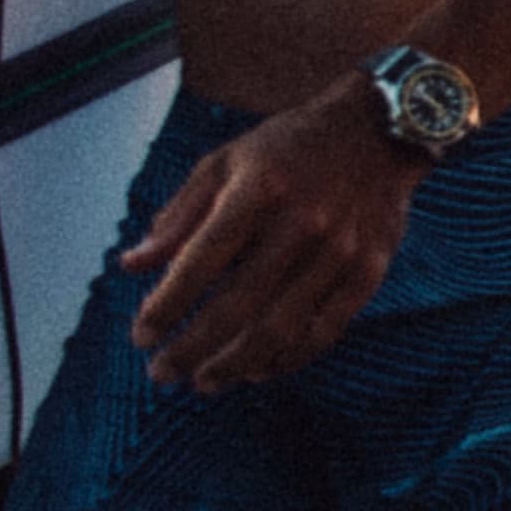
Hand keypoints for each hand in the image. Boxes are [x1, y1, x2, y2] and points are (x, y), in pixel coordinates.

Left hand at [122, 81, 417, 391]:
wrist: (379, 129)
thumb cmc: (288, 148)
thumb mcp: (224, 163)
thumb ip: (179, 216)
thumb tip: (131, 266)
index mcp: (257, 190)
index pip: (201, 261)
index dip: (167, 305)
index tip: (141, 336)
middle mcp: (301, 223)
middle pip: (237, 305)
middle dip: (193, 348)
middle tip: (162, 373)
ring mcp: (340, 250)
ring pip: (281, 328)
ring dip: (236, 364)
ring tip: (204, 382)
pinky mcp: (369, 270)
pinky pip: (326, 330)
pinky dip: (289, 358)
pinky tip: (259, 370)